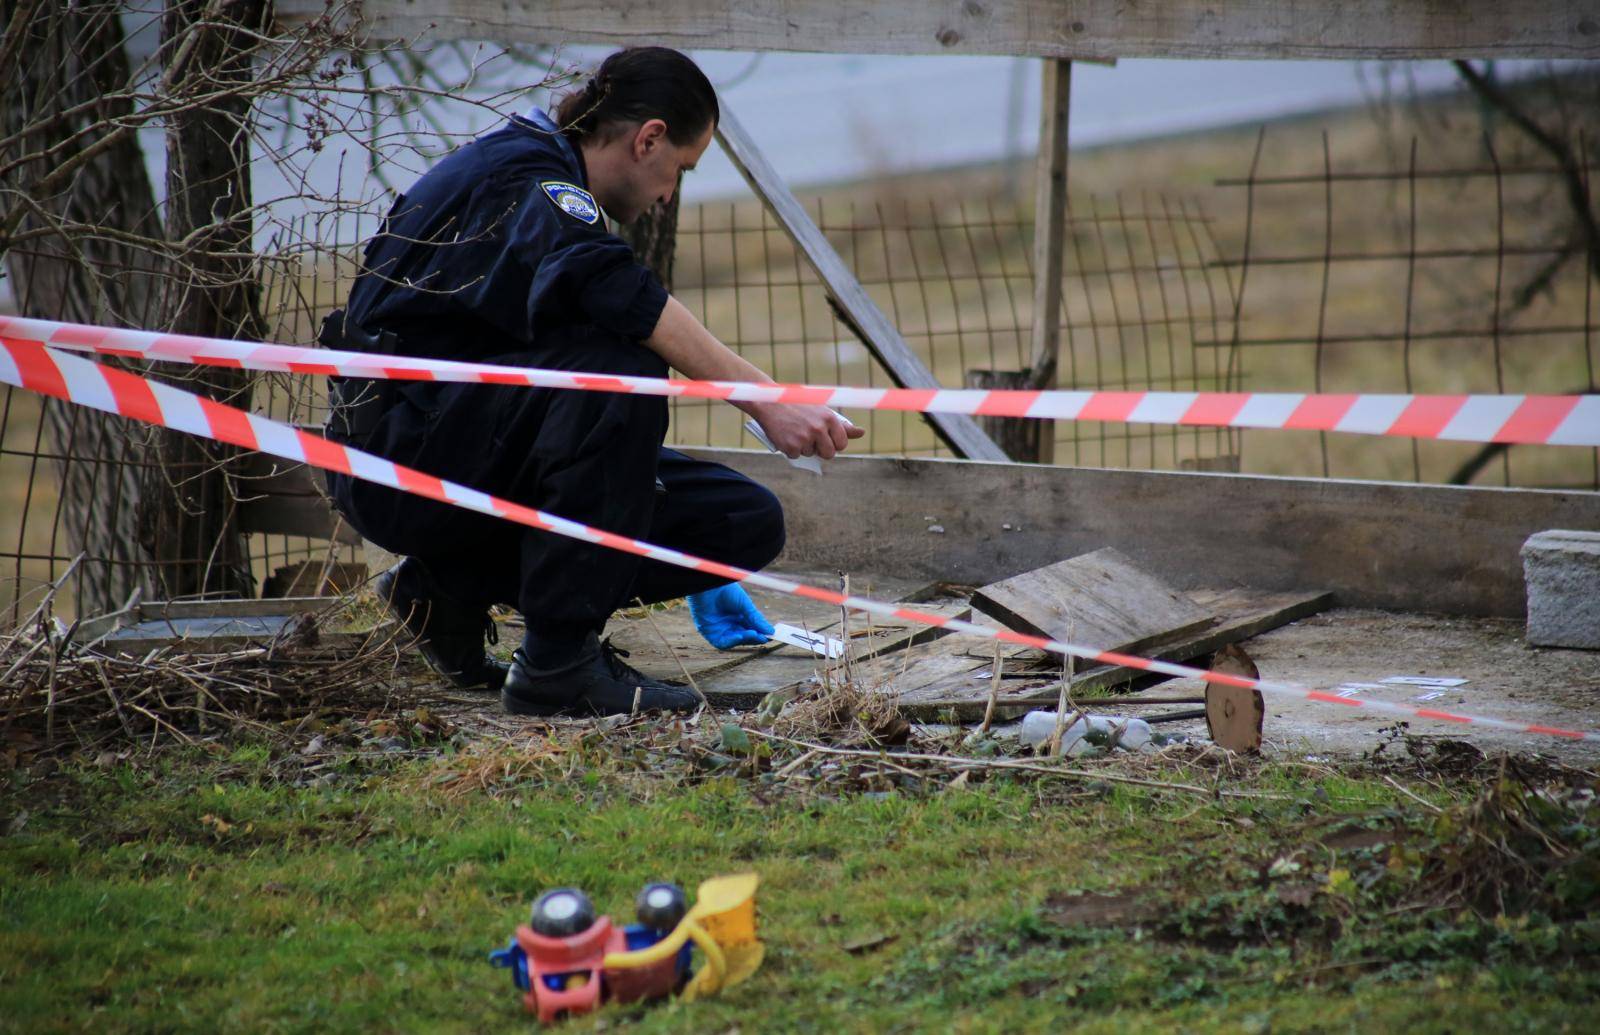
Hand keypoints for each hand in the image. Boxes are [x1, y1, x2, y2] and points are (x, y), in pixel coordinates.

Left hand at [687, 584, 774, 649]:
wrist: (709, 585)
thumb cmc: (726, 591)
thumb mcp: (745, 605)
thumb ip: (756, 619)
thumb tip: (771, 632)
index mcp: (737, 616)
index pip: (751, 629)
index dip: (760, 633)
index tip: (770, 635)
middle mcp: (728, 624)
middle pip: (744, 637)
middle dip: (754, 638)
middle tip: (764, 637)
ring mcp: (719, 630)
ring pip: (735, 641)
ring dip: (745, 639)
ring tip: (754, 634)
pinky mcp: (709, 633)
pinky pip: (722, 643)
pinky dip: (732, 641)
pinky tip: (740, 635)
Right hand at [747, 403, 864, 459]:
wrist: (770, 402)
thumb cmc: (798, 405)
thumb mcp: (821, 411)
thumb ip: (841, 425)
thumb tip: (861, 433)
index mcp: (829, 418)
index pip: (842, 444)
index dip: (835, 444)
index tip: (827, 440)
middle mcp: (819, 429)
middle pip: (829, 454)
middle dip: (822, 451)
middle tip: (811, 440)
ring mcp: (804, 439)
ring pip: (810, 454)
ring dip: (803, 447)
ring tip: (795, 431)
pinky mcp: (790, 446)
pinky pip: (795, 456)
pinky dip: (790, 449)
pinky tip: (786, 436)